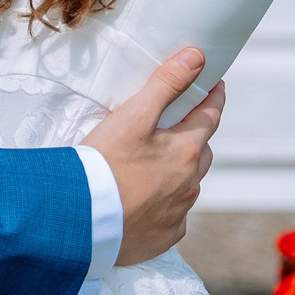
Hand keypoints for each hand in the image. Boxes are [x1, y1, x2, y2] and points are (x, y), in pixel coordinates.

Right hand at [82, 47, 222, 266]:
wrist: (79, 221)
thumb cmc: (103, 164)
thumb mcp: (132, 116)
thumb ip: (166, 84)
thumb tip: (197, 57)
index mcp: (186, 151)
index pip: (210, 116)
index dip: (213, 97)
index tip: (215, 84)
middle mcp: (189, 184)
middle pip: (202, 151)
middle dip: (195, 136)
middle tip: (178, 124)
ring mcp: (178, 213)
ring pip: (188, 184)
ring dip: (180, 171)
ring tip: (156, 164)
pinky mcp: (163, 237)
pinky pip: (173, 216)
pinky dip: (166, 205)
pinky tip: (146, 201)